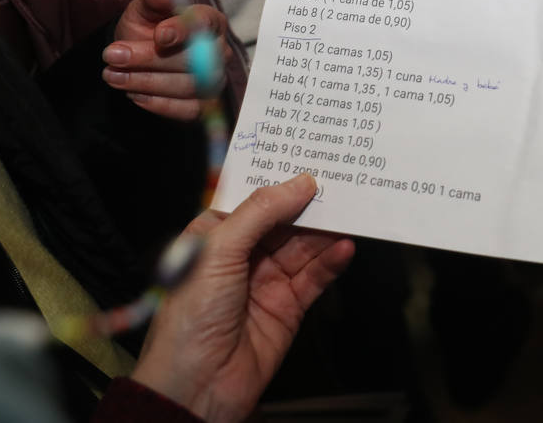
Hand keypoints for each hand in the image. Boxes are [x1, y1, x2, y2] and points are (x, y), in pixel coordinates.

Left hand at [103, 0, 231, 118]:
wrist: (140, 58)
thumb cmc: (148, 28)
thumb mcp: (144, 8)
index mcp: (210, 20)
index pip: (204, 23)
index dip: (184, 30)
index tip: (159, 35)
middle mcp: (219, 50)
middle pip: (193, 59)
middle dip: (149, 59)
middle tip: (112, 56)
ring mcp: (215, 79)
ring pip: (187, 85)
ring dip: (145, 82)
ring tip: (112, 76)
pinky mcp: (204, 104)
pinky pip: (187, 109)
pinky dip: (158, 104)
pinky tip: (133, 95)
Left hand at [131, 175, 354, 422]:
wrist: (196, 385)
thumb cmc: (189, 318)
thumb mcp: (219, 250)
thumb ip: (261, 213)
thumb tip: (299, 183)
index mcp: (215, 235)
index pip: (253, 198)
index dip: (279, 179)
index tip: (309, 156)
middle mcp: (242, 255)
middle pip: (284, 220)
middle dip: (310, 203)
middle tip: (342, 181)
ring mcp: (267, 281)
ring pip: (304, 246)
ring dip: (326, 230)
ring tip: (353, 210)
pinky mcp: (288, 307)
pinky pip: (315, 277)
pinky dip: (331, 261)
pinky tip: (344, 248)